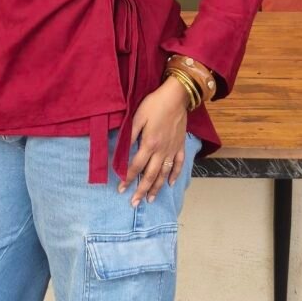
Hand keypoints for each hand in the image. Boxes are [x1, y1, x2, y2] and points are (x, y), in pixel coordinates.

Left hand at [117, 78, 189, 204]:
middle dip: (141, 190)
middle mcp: (162, 151)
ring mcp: (172, 149)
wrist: (177, 96)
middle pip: (150, 175)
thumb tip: (121, 152)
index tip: (121, 189)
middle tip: (134, 203)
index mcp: (149, 144)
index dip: (127, 179)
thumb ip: (129, 136)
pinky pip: (179, 164)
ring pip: (164, 174)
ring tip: (150, 199)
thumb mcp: (137, 117)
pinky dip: (175, 175)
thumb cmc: (154, 104)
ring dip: (156, 188)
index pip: (136, 166)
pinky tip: (170, 183)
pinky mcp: (180, 145)